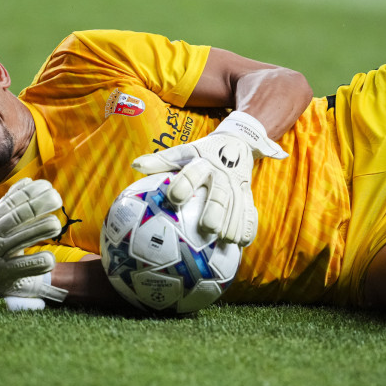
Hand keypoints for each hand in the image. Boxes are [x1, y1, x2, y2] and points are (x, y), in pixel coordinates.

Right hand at [0, 178, 67, 307]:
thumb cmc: (2, 248)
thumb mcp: (3, 227)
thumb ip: (13, 206)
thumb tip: (27, 181)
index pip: (11, 203)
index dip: (30, 193)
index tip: (49, 187)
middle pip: (14, 219)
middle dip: (36, 206)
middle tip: (57, 199)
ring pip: (17, 241)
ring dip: (37, 230)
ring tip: (55, 225)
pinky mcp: (3, 277)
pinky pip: (21, 269)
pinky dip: (36, 263)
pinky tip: (50, 259)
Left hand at [131, 111, 286, 245]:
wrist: (237, 142)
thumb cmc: (203, 153)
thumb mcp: (184, 152)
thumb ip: (161, 161)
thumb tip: (136, 165)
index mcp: (202, 162)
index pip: (192, 172)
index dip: (184, 184)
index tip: (174, 198)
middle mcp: (221, 174)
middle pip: (219, 193)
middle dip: (215, 210)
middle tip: (208, 227)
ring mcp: (237, 185)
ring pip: (237, 205)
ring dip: (233, 223)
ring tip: (226, 239)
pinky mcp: (247, 194)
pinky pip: (250, 212)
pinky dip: (248, 227)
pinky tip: (242, 242)